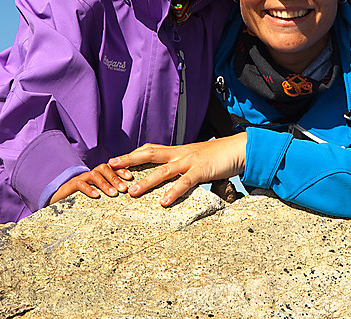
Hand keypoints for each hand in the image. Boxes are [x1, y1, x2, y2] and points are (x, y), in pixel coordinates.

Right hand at [47, 163, 133, 204]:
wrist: (56, 203)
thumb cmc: (79, 201)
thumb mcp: (96, 197)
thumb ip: (107, 195)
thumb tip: (126, 200)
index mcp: (97, 176)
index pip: (111, 168)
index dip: (121, 170)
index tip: (130, 178)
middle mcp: (89, 175)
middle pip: (104, 168)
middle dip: (115, 177)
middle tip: (124, 188)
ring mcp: (79, 179)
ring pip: (94, 175)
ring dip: (105, 183)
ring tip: (114, 193)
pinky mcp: (69, 187)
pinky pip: (80, 184)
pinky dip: (89, 189)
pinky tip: (96, 195)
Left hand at [108, 133, 246, 206]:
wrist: (239, 148)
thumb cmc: (219, 156)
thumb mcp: (197, 158)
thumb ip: (184, 165)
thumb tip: (172, 175)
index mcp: (178, 151)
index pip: (151, 149)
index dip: (132, 154)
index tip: (115, 160)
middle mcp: (181, 153)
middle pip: (150, 154)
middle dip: (129, 160)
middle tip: (111, 166)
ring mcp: (190, 161)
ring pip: (163, 171)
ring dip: (146, 181)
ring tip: (131, 192)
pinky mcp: (202, 170)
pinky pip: (185, 182)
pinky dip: (174, 191)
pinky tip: (164, 202)